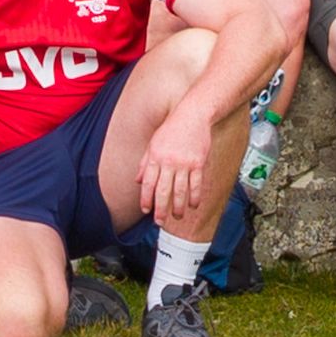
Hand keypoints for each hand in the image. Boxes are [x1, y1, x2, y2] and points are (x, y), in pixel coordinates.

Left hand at [139, 107, 212, 226]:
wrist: (193, 114)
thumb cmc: (172, 127)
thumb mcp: (153, 143)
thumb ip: (145, 163)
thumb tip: (137, 180)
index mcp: (155, 157)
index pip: (148, 183)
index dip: (146, 199)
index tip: (146, 211)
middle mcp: (169, 162)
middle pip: (163, 191)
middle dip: (160, 209)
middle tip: (160, 222)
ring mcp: (184, 163)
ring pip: (180, 191)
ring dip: (178, 207)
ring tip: (178, 216)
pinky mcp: (198, 163)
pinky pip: (196, 184)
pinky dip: (195, 197)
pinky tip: (193, 205)